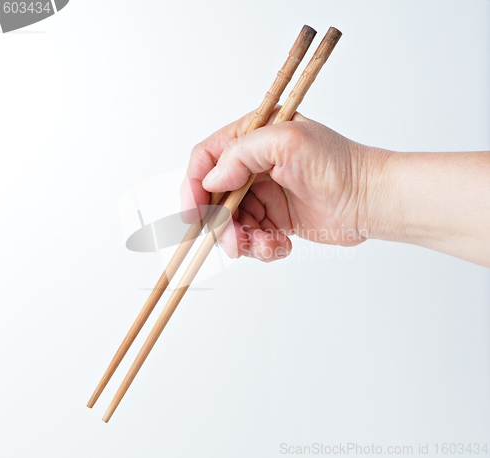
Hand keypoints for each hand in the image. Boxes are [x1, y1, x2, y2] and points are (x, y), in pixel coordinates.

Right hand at [180, 108, 387, 261]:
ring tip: (267, 245)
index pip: (207, 158)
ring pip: (231, 222)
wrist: (370, 200)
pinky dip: (261, 247)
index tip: (193, 213)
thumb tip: (211, 180)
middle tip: (234, 242)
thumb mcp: (288, 143)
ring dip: (243, 240)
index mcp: (253, 137)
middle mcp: (254, 165)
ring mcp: (263, 193)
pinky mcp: (274, 218)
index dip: (193, 185)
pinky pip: (251, 237)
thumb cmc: (338, 165)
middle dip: (221, 223)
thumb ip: (241, 155)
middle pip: (214, 197)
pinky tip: (281, 245)